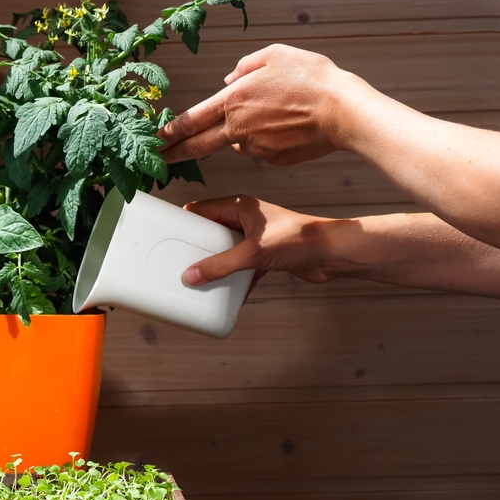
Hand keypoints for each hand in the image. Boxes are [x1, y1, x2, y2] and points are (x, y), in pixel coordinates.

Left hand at [158, 44, 356, 166]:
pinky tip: (288, 126)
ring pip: (237, 143)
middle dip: (174, 155)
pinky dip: (266, 139)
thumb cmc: (312, 79)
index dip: (169, 132)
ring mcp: (255, 148)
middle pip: (197, 146)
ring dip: (243, 134)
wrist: (343, 110)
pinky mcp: (272, 160)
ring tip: (275, 114)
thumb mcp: (274, 55)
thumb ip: (244, 66)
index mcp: (233, 102)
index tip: (155, 139)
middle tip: (158, 161)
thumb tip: (227, 80)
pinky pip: (260, 149)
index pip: (190, 120)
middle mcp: (238, 129)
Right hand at [180, 195, 344, 291]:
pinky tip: (226, 292)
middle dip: (197, 246)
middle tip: (180, 260)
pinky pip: (241, 267)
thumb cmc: (299, 238)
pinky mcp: (265, 255)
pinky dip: (234, 279)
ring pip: (225, 251)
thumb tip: (192, 275)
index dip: (184, 220)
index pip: (202, 209)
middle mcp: (246, 219)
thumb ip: (220, 265)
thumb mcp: (252, 252)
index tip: (167, 232)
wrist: (331, 254)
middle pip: (211, 232)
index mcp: (241, 206)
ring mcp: (256, 238)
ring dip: (215, 264)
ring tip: (199, 276)